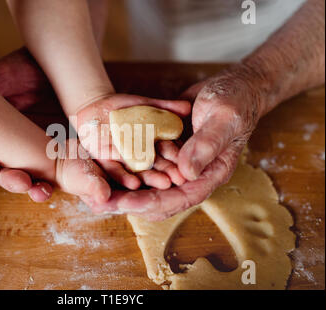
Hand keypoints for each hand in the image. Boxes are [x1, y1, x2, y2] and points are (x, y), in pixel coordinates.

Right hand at [0, 48, 54, 201]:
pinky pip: (68, 172)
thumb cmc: (27, 68)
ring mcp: (45, 153)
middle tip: (22, 182)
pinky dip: (69, 182)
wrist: (62, 63)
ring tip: (42, 191)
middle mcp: (19, 149)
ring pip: (39, 180)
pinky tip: (72, 185)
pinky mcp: (69, 154)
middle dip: (14, 182)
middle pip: (12, 175)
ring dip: (38, 189)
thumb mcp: (3, 77)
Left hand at [90, 65, 262, 220]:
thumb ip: (206, 144)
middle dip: (131, 203)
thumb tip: (185, 173)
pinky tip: (107, 173)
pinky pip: (147, 167)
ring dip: (125, 192)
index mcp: (211, 172)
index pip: (181, 197)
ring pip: (150, 186)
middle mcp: (193, 174)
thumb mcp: (223, 118)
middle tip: (101, 205)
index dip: (152, 202)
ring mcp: (180, 164)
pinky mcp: (169, 152)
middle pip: (160, 199)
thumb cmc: (235, 100)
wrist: (232, 86)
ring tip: (97, 197)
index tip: (126, 204)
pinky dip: (129, 171)